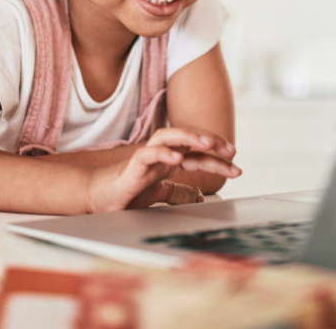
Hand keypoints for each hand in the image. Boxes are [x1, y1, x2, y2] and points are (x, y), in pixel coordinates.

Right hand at [84, 128, 240, 213]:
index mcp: (168, 160)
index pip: (197, 154)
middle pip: (187, 139)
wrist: (98, 198)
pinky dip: (163, 153)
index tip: (237, 168)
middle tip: (231, 151)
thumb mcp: (159, 194)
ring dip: (189, 137)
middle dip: (210, 141)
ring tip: (208, 144)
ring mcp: (146, 157)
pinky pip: (148, 154)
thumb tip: (198, 196)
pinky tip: (177, 158)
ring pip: (168, 136)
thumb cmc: (126, 192)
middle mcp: (160, 154)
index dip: (217, 158)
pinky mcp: (131, 166)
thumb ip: (177, 192)